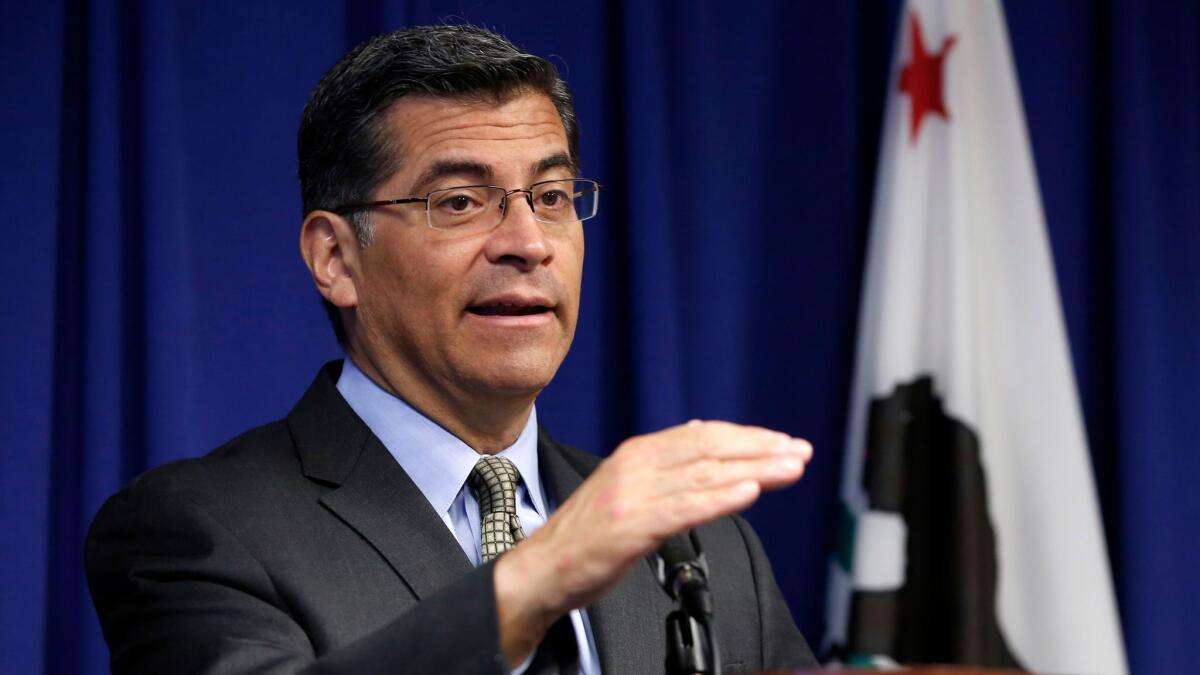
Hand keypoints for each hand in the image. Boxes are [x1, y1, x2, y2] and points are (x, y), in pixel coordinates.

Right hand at [493, 420, 811, 664]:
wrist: (543, 569)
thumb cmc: (587, 535)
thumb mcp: (625, 484)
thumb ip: (663, 461)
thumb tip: (701, 432)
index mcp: (637, 453)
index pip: (703, 435)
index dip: (748, 437)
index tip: (784, 443)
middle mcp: (636, 466)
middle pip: (709, 448)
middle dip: (760, 450)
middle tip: (799, 453)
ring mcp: (633, 495)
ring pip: (704, 474)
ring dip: (754, 470)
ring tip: (790, 469)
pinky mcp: (631, 525)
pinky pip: (683, 507)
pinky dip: (719, 497)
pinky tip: (748, 493)